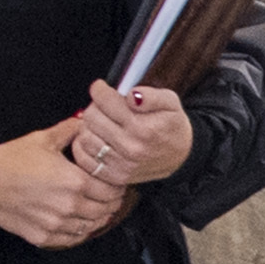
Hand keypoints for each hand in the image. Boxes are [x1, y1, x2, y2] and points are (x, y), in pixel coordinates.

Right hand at [0, 120, 126, 249]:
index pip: (111, 191)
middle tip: (111, 197)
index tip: (118, 183)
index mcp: (75, 182)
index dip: (118, 187)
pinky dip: (80, 232)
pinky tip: (80, 223)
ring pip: (91, 227)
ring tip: (98, 210)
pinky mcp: (43, 236)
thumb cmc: (13, 160)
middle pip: (105, 211)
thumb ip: (70, 130)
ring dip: (98, 219)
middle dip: (111, 203)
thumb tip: (86, 122)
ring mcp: (57, 225)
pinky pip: (72, 239)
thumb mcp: (43, 139)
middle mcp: (70, 206)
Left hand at [64, 80, 195, 191]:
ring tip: (101, 122)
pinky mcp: (114, 176)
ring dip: (89, 126)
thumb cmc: (172, 126)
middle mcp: (130, 148)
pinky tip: (96, 138)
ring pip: (85, 136)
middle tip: (103, 106)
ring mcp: (121, 164)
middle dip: (95, 106)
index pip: (106, 101)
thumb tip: (131, 94)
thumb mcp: (171, 103)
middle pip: (92, 117)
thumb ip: (152, 96)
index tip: (100, 88)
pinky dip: (84, 146)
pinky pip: (84, 158)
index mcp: (143, 128)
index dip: (99, 90)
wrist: (180, 158)